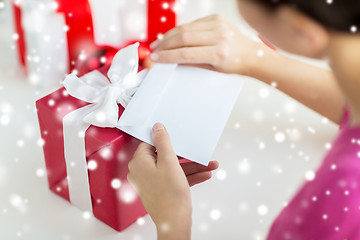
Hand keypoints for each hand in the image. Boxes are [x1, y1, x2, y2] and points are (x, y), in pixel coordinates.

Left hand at [127, 123, 217, 239]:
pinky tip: (204, 174)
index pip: (151, 144)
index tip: (177, 136)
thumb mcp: (169, 161)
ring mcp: (151, 182)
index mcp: (139, 162)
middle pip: (165, 156)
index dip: (165, 140)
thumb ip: (163, 142)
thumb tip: (157, 127)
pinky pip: (174, 178)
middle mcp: (142, 172)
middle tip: (197, 152)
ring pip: (173, 168)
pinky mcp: (160, 190)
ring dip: (192, 166)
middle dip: (186, 156)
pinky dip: (188, 176)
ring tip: (209, 165)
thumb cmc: (169, 195)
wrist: (174, 222)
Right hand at [149, 14, 260, 75]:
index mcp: (219, 54)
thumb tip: (169, 60)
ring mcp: (218, 24)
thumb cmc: (232, 65)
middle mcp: (219, 36)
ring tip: (158, 44)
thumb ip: (191, 63)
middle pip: (184, 38)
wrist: (249, 54)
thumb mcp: (212, 70)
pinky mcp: (215, 17)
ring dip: (169, 36)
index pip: (187, 54)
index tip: (155, 59)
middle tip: (154, 51)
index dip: (168, 56)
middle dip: (165, 45)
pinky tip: (171, 37)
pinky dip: (180, 30)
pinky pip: (192, 24)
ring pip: (185, 28)